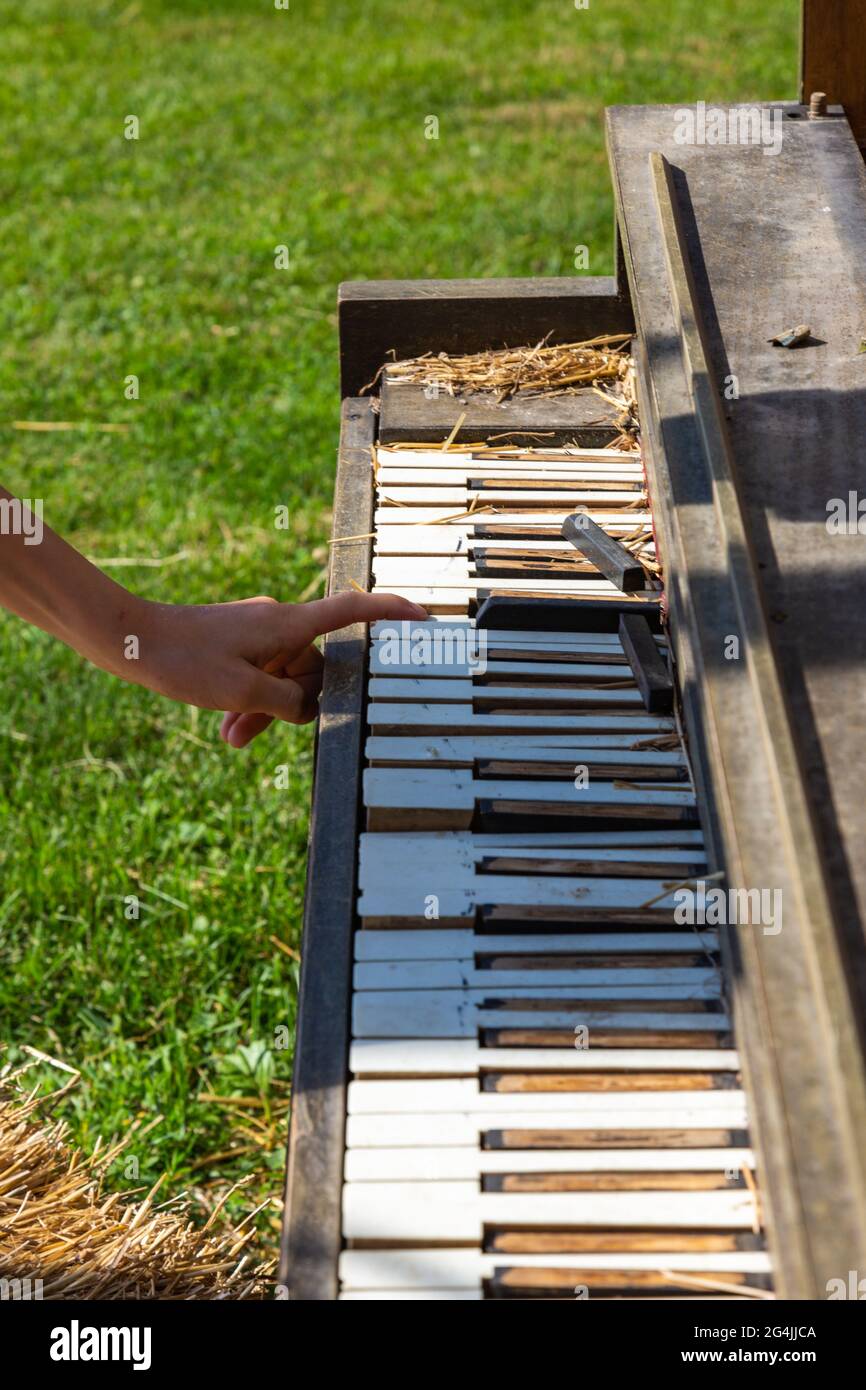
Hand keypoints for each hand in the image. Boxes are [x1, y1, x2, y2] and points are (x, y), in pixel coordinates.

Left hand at [134, 590, 426, 747]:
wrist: (130, 640)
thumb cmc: (183, 658)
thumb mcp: (243, 692)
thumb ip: (287, 704)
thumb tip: (309, 710)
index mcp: (291, 625)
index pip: (354, 611)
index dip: (393, 613)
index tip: (426, 619)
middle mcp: (281, 625)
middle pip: (314, 669)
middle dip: (294, 706)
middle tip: (250, 733)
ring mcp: (260, 635)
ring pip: (285, 680)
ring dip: (266, 711)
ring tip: (232, 737)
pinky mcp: (240, 645)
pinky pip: (262, 677)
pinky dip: (251, 702)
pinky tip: (228, 729)